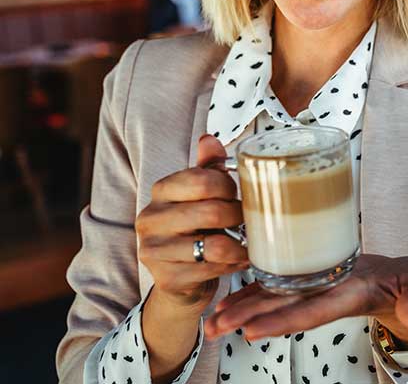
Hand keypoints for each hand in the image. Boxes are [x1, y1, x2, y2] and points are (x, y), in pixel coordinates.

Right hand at [135, 135, 247, 311]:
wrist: (179, 276)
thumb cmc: (195, 228)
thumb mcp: (199, 194)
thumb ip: (207, 168)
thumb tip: (209, 139)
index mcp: (161, 191)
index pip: (202, 179)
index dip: (229, 186)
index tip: (236, 194)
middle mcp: (150, 219)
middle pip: (212, 211)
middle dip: (239, 216)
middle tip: (247, 220)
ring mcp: (154, 251)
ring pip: (215, 245)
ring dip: (240, 245)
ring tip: (246, 242)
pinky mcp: (167, 279)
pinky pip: (213, 269)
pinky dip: (232, 265)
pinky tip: (236, 260)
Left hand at [205, 255, 407, 348]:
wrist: (407, 285)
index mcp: (350, 296)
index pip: (311, 312)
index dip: (281, 320)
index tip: (251, 330)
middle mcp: (327, 295)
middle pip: (283, 308)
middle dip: (249, 319)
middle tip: (215, 328)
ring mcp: (319, 288)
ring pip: (275, 298)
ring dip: (243, 309)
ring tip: (212, 321)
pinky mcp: (314, 277)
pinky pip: (280, 282)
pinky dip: (255, 289)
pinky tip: (231, 295)